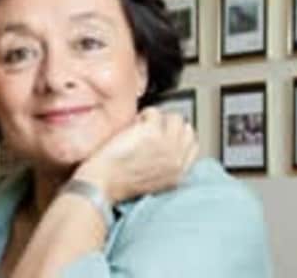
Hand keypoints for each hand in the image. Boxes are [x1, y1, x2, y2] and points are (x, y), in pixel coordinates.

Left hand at [72, 107, 198, 203]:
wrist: (103, 183)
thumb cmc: (117, 183)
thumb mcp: (152, 182)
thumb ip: (164, 166)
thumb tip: (162, 147)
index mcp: (178, 174)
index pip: (193, 146)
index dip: (180, 136)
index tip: (167, 132)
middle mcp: (176, 159)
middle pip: (187, 129)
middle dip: (170, 124)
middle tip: (153, 125)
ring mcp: (167, 144)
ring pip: (175, 118)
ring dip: (159, 117)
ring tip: (142, 124)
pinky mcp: (153, 132)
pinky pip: (155, 112)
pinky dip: (144, 114)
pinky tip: (134, 123)